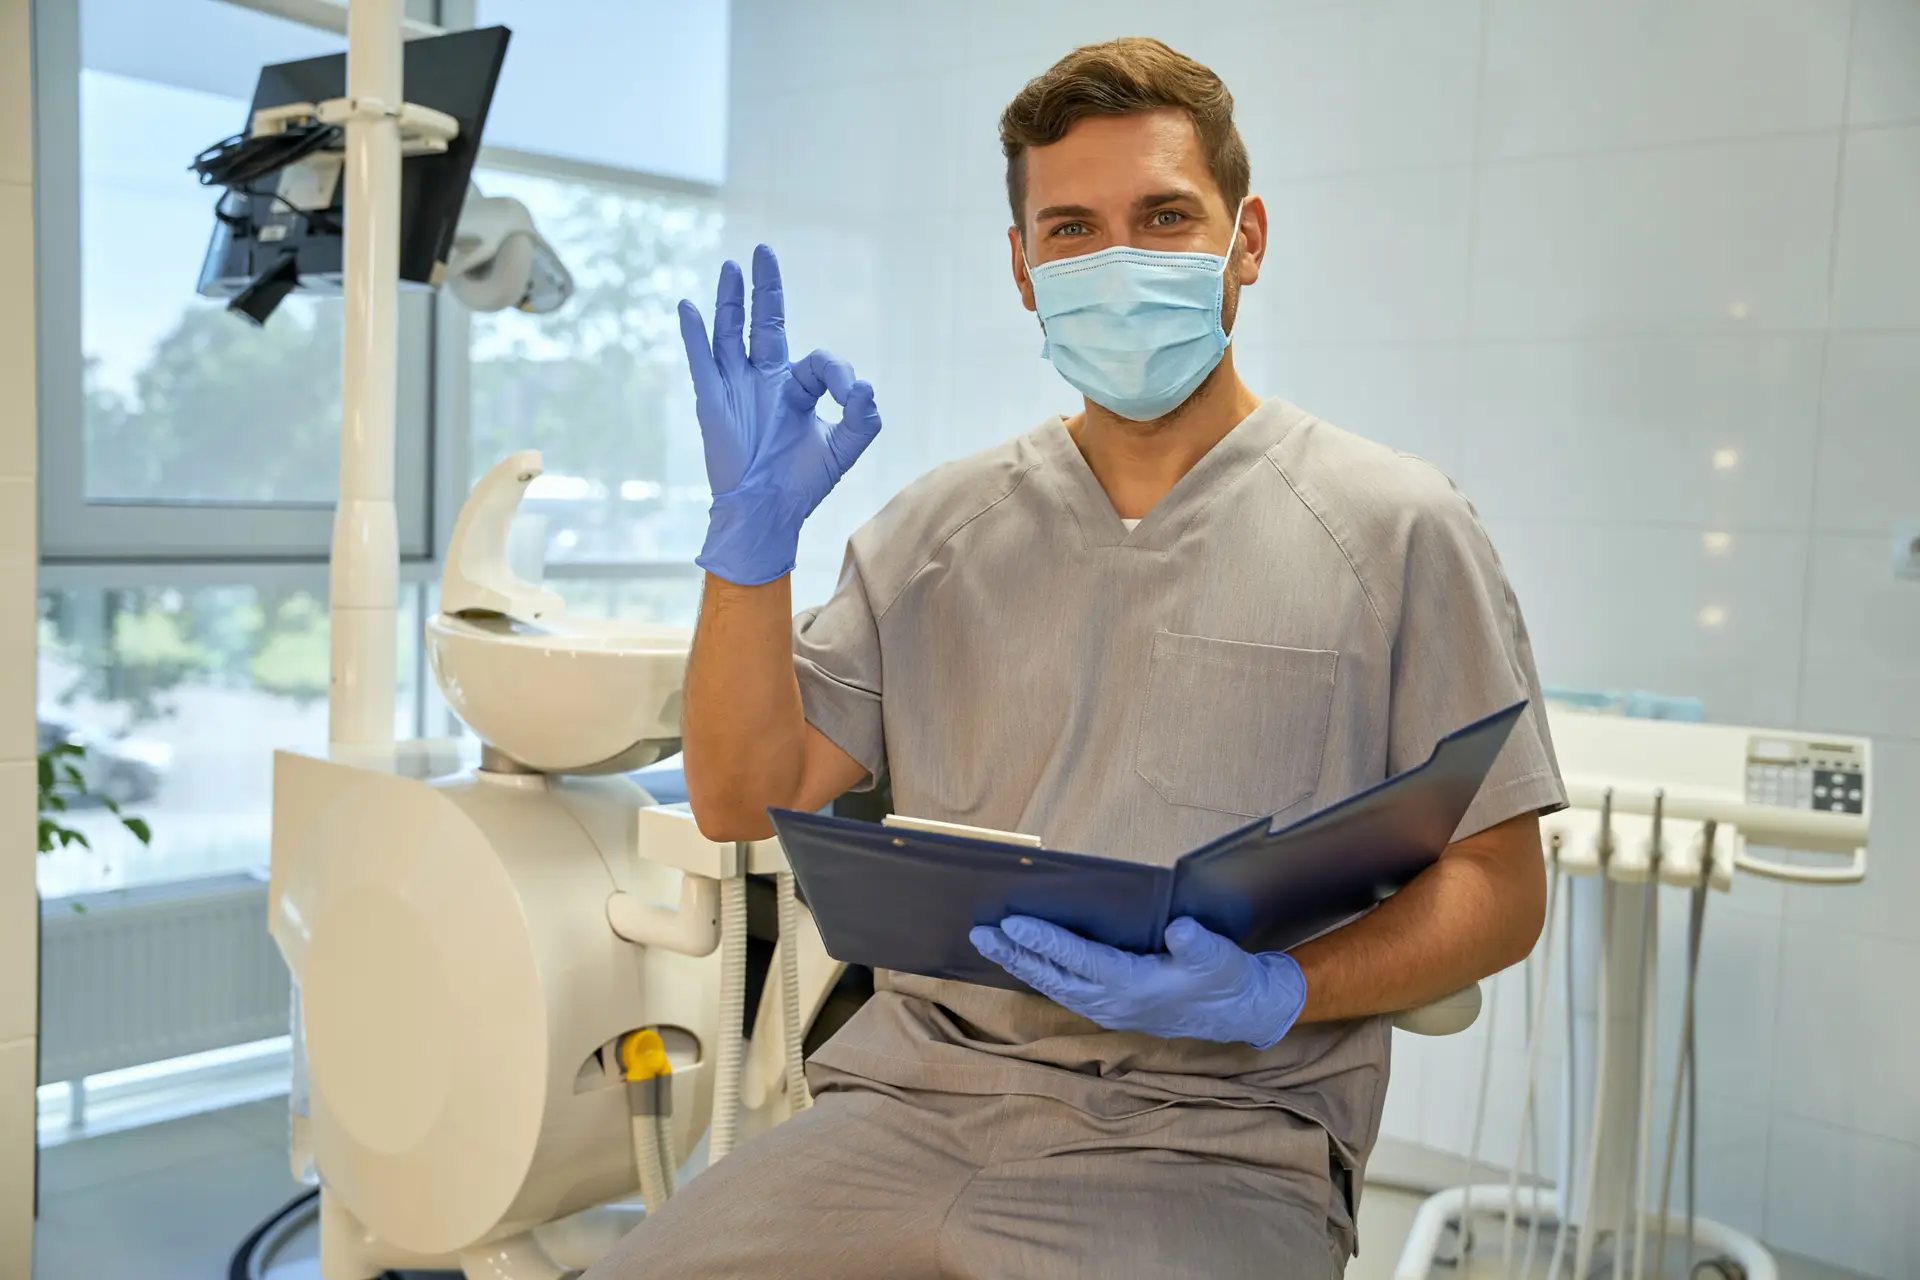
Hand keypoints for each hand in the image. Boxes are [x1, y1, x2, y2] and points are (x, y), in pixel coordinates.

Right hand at [678, 244, 882, 585]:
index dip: (837, 372)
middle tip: (762, 251)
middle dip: (765, 289)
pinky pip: (702, 360)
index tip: (850, 392)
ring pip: (730, 333)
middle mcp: (764, 381)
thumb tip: (865, 385)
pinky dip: (695, 333)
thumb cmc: (802, 485)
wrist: (766, 514)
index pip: (818, 361)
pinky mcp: (713, 401)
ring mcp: (736, 388)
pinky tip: (689, 307)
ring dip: (730, 300)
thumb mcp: (844, 449)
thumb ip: (864, 418)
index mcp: (796, 390)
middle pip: (764, 324)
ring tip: (731, 268)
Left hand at [970, 915, 1306, 1049]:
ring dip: (1019, 964)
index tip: (1012, 922)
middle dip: (1014, 953)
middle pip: (1052, 976)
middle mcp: (1112, 1002)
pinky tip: (1022, 960)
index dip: (1044, 939)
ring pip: (1052, 986)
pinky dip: (1038, 974)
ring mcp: (1108, 1009)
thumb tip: (1179, 929)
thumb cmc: (1225, 979)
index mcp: (1133, 986)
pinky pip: (1063, 991)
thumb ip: (1197, 944)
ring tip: (988, 942)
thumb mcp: (1219, 957)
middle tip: (979, 932)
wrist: (1239, 1012)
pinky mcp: (1110, 1008)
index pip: (1078, 959)